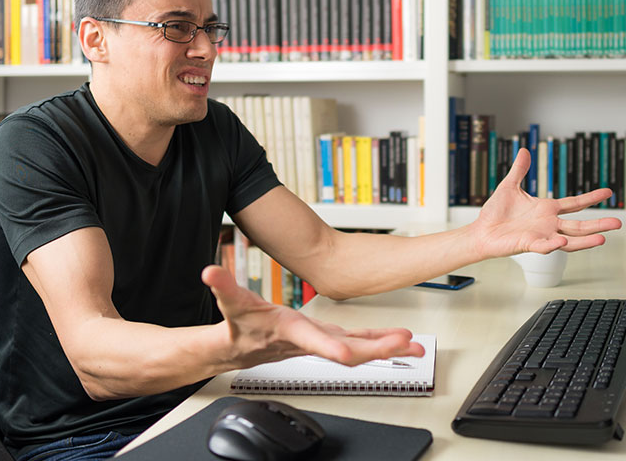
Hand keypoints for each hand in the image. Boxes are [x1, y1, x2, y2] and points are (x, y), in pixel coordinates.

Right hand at [202, 266, 424, 368]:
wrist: (243, 349)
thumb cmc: (241, 328)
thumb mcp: (232, 304)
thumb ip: (222, 287)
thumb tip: (209, 272)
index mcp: (292, 333)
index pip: (313, 342)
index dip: (330, 346)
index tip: (348, 352)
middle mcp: (314, 342)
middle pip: (349, 349)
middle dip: (377, 349)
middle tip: (404, 344)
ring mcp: (326, 342)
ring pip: (361, 348)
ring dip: (389, 347)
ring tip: (417, 347)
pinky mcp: (333, 338)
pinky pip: (363, 341)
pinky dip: (384, 341)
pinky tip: (405, 340)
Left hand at [469, 148, 621, 258]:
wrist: (480, 232)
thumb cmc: (494, 213)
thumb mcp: (509, 186)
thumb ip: (519, 170)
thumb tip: (523, 151)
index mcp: (547, 209)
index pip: (575, 204)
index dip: (591, 198)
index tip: (608, 192)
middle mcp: (548, 224)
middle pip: (579, 225)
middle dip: (599, 224)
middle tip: (618, 223)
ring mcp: (541, 236)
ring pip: (569, 240)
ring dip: (586, 240)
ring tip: (603, 239)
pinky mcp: (529, 244)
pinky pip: (544, 246)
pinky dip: (553, 245)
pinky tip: (562, 242)